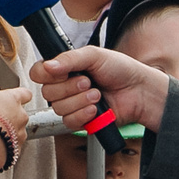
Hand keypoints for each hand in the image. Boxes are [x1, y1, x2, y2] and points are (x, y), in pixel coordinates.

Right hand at [0, 58, 28, 153]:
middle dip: (10, 113)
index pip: (25, 93)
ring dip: (8, 128)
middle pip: (20, 112)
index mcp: (14, 100)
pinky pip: (11, 144)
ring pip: (17, 129)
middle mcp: (20, 116)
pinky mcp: (14, 147)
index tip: (15, 93)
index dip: (20, 93)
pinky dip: (5, 142)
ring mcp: (19, 133)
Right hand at [31, 45, 168, 137]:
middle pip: (47, 93)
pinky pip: (69, 122)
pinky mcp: (81, 121)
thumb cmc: (121, 69)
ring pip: (58, 108)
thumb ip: (69, 58)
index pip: (39, 73)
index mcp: (65, 69)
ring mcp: (72, 105)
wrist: (139, 91)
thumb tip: (48, 65)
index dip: (45, 74)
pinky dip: (83, 114)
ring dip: (80, 101)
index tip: (62, 72)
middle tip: (89, 81)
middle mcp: (66, 87)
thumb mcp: (94, 55)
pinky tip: (96, 109)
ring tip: (97, 94)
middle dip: (70, 88)